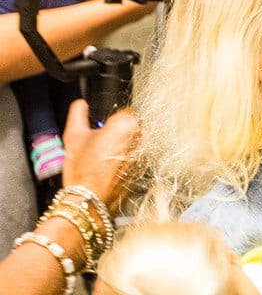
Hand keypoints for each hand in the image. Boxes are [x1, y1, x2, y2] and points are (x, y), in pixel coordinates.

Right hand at [61, 99, 139, 213]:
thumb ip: (78, 113)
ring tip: (105, 158)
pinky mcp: (144, 167)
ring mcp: (144, 152)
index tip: (103, 127)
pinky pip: (136, 156)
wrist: (89, 200)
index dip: (111, 119)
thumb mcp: (73, 137)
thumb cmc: (82, 172)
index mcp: (125, 124)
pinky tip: (112, 167)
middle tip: (102, 145)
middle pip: (131, 126)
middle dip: (118, 132)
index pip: (124, 110)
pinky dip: (127, 158)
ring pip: (134, 141)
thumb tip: (81, 104)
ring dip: (124, 145)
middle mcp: (140, 137)